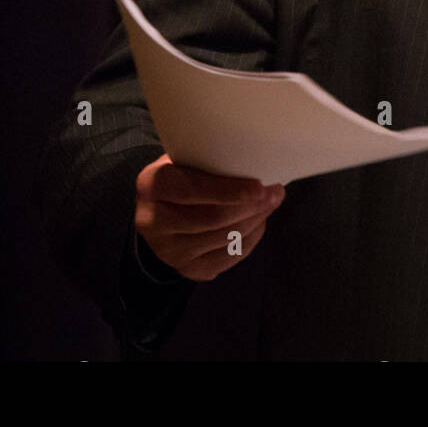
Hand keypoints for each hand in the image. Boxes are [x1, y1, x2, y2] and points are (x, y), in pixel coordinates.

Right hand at [134, 155, 284, 281]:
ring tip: (271, 203)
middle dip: (251, 207)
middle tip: (275, 192)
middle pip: (212, 218)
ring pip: (223, 239)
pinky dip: (250, 238)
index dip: (228, 191)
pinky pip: (228, 257)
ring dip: (255, 221)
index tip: (259, 187)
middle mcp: (152, 222)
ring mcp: (169, 251)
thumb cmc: (182, 174)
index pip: (192, 190)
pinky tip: (258, 222)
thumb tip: (258, 159)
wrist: (160, 209)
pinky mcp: (188, 269)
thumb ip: (210, 158)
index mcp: (151, 185)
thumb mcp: (185, 157)